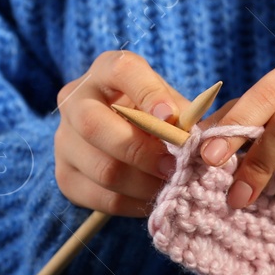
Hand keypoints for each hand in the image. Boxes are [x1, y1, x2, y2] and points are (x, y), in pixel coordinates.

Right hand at [55, 51, 186, 216]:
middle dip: (141, 151)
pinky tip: (154, 198)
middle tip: (175, 166)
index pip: (121, 71)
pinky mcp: (65, 176)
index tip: (172, 117)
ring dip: (145, 184)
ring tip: (171, 186)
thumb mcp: (175, 107)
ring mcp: (64, 140)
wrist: (130, 138)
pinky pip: (103, 198)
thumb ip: (192, 121)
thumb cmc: (156, 116)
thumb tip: (209, 149)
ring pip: (103, 169)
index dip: (148, 93)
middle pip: (94, 125)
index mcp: (106, 70)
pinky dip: (135, 204)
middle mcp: (75, 100)